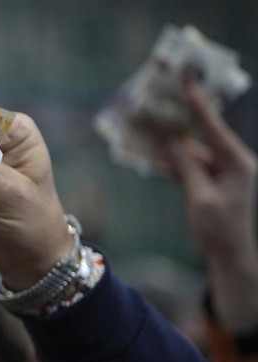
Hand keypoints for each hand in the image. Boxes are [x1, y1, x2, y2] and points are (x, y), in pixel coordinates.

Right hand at [171, 82, 257, 332]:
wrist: (229, 256)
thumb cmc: (218, 230)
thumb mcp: (199, 197)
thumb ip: (187, 167)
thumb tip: (172, 142)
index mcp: (237, 163)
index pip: (213, 128)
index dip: (197, 104)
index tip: (186, 80)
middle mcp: (232, 163)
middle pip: (203, 134)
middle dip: (182, 117)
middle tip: (165, 96)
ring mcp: (222, 172)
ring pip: (192, 151)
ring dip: (171, 142)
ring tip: (150, 126)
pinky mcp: (211, 182)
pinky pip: (190, 166)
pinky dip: (173, 162)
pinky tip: (151, 156)